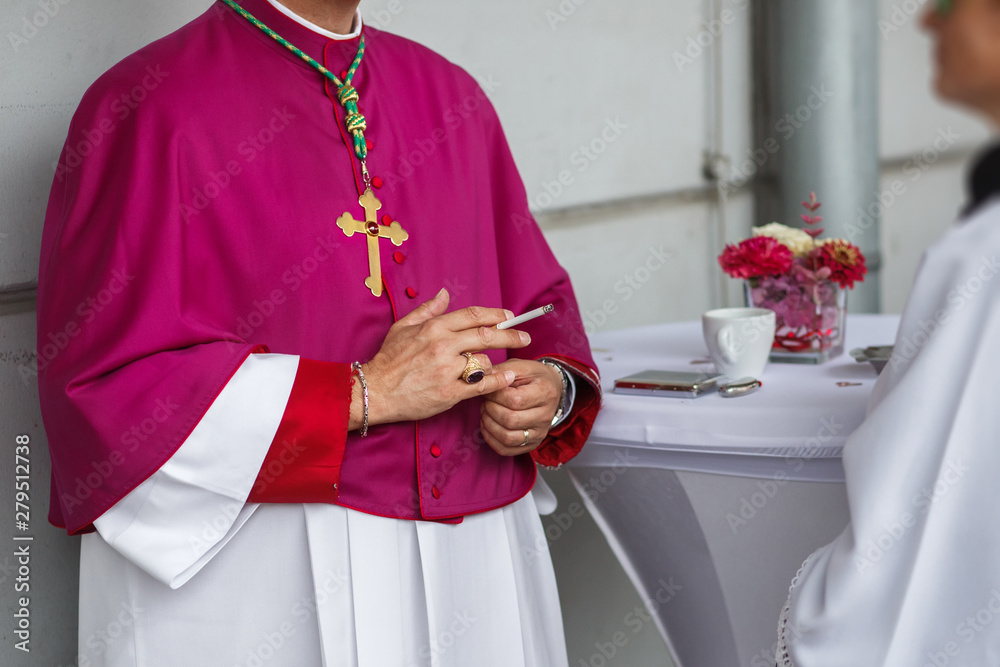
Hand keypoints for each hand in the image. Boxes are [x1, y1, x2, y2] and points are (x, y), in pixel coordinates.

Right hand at [354, 288, 530, 427]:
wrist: (376, 391)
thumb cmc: (388, 360)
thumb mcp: (403, 328)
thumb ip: (427, 310)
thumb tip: (444, 294)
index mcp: (434, 328)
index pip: (473, 315)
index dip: (495, 314)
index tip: (508, 316)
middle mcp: (443, 346)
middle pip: (486, 335)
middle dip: (510, 334)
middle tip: (524, 337)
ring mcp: (447, 370)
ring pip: (484, 361)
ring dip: (493, 362)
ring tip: (498, 365)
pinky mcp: (450, 393)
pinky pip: (482, 385)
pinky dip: (498, 381)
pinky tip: (508, 377)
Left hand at [479, 358, 562, 455]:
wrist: (550, 389)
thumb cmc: (532, 377)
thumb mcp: (519, 367)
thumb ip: (500, 371)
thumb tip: (480, 378)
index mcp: (545, 393)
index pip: (515, 400)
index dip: (495, 395)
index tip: (489, 389)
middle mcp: (546, 416)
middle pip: (510, 420)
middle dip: (490, 410)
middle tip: (486, 401)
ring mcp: (540, 433)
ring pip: (508, 438)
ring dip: (489, 425)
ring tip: (486, 412)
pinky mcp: (532, 444)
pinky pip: (507, 449)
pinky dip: (491, 439)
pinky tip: (488, 426)